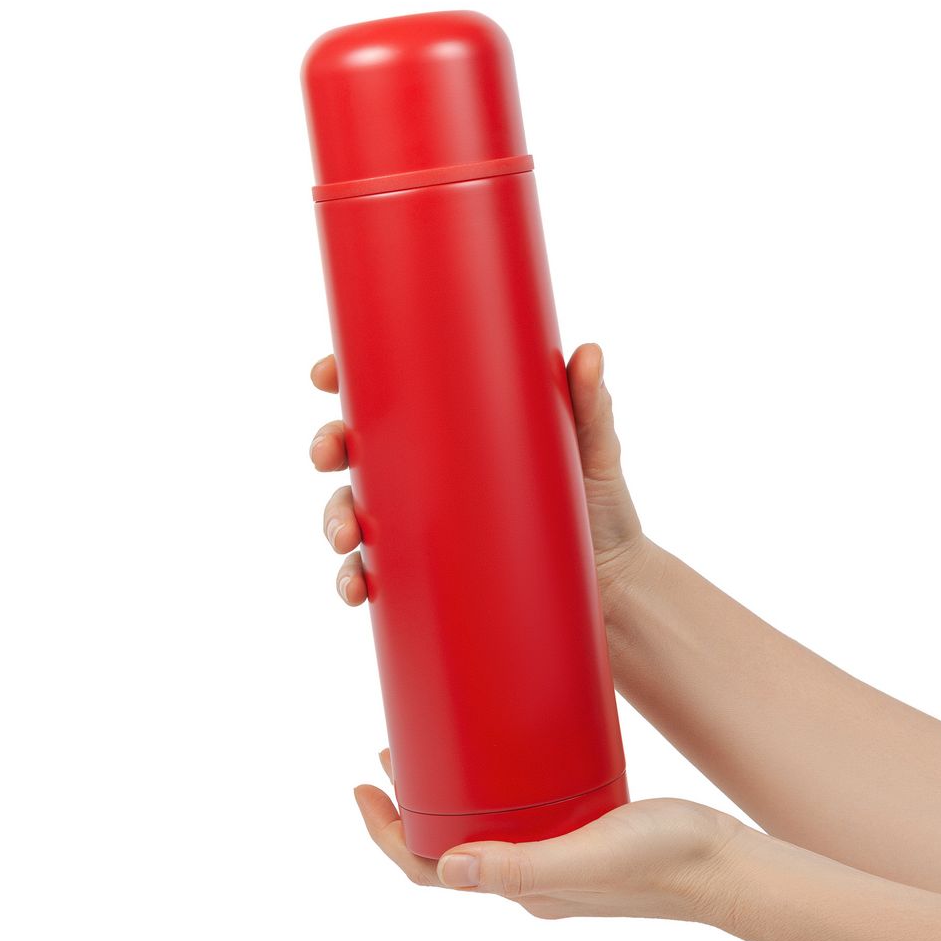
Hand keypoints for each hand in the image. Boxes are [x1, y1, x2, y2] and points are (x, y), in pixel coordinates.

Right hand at [308, 343, 652, 616]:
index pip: (390, 393)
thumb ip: (589, 405)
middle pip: (355, 449)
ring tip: (346, 539)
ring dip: (333, 521)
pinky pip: (374, 572)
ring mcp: (423, 522)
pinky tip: (357, 589)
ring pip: (352, 511)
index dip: (346, 378)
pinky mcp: (429, 571)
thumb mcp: (594, 452)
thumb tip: (589, 352)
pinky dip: (353, 580)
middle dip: (327, 447)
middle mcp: (428, 473)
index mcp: (455, 429)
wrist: (614, 585)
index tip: (325, 375)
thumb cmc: (600, 506)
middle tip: (329, 455)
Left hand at [352, 748, 740, 921]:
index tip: (361, 785)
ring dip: (444, 794)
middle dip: (408, 805)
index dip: (386, 833)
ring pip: (477, 827)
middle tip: (389, 753)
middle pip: (444, 847)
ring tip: (428, 747)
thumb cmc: (662, 862)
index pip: (429, 870)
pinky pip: (515, 812)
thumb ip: (521, 865)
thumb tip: (443, 869)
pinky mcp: (577, 830)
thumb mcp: (587, 857)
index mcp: (519, 886)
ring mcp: (551, 853)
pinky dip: (488, 787)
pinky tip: (496, 752)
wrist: (725, 860)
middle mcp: (528, 874)